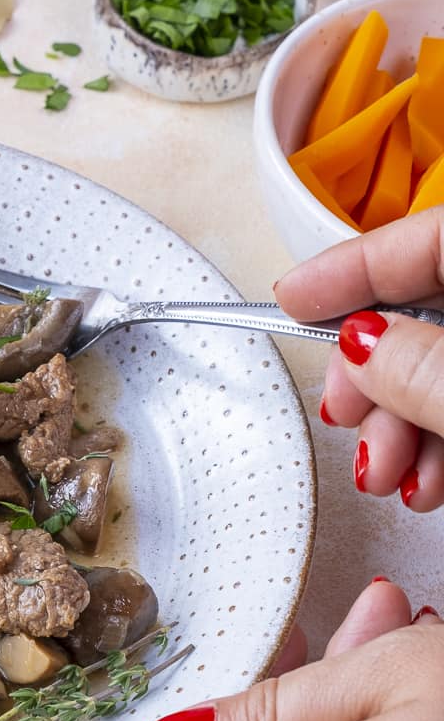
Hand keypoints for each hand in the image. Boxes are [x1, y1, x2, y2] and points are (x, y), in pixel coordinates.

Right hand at [275, 210, 443, 510]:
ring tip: (384, 475)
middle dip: (373, 371)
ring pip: (443, 367)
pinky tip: (423, 483)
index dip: (349, 269)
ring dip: (399, 423)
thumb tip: (360, 346)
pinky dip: (439, 441)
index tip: (291, 300)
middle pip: (427, 310)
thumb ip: (421, 369)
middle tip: (342, 412)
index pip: (424, 237)